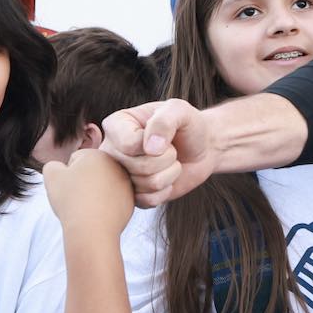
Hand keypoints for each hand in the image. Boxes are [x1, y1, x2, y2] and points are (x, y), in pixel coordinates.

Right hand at [42, 148, 132, 237]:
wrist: (92, 229)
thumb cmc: (70, 200)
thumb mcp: (51, 175)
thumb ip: (53, 165)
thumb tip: (60, 167)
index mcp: (98, 153)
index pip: (75, 161)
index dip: (67, 176)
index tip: (70, 187)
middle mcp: (117, 164)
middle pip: (91, 172)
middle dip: (83, 182)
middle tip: (79, 196)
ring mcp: (127, 183)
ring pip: (102, 186)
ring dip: (95, 193)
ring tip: (88, 205)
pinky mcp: (131, 200)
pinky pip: (112, 200)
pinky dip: (105, 205)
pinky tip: (99, 213)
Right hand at [100, 99, 219, 207]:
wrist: (201, 148)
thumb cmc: (187, 125)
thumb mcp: (179, 111)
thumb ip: (164, 121)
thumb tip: (150, 149)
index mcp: (115, 125)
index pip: (128, 144)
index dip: (154, 143)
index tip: (164, 134)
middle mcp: (111, 150)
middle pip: (137, 166)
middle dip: (166, 158)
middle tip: (171, 149)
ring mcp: (119, 174)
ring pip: (144, 184)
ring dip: (168, 173)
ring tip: (169, 161)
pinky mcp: (132, 195)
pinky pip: (147, 201)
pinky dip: (165, 190)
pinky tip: (166, 178)